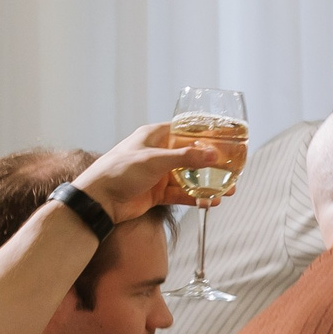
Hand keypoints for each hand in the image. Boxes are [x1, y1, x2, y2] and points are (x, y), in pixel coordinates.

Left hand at [75, 123, 225, 221]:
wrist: (99, 200)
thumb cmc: (119, 171)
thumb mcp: (155, 160)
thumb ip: (186, 158)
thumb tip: (213, 155)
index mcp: (155, 137)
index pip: (186, 131)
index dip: (206, 136)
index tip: (226, 141)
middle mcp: (158, 153)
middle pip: (192, 156)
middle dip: (213, 164)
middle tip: (233, 169)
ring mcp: (158, 174)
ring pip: (190, 177)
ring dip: (208, 184)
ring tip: (229, 189)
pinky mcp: (158, 193)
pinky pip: (182, 194)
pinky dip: (197, 198)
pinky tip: (212, 201)